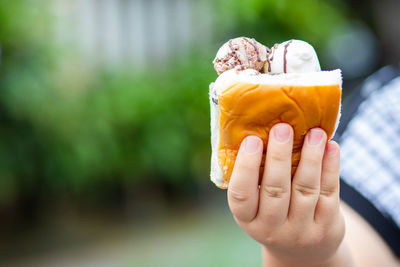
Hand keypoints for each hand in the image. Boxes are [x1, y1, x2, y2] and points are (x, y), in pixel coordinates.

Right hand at [227, 123, 344, 265]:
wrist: (302, 249)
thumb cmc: (272, 212)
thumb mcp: (257, 205)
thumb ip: (256, 177)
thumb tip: (259, 129)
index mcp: (247, 219)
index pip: (241, 195)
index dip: (246, 167)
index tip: (252, 140)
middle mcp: (271, 229)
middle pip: (276, 190)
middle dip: (280, 156)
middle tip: (282, 128)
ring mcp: (301, 231)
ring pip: (305, 189)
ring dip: (311, 158)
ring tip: (315, 132)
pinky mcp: (326, 227)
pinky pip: (329, 193)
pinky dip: (331, 168)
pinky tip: (331, 147)